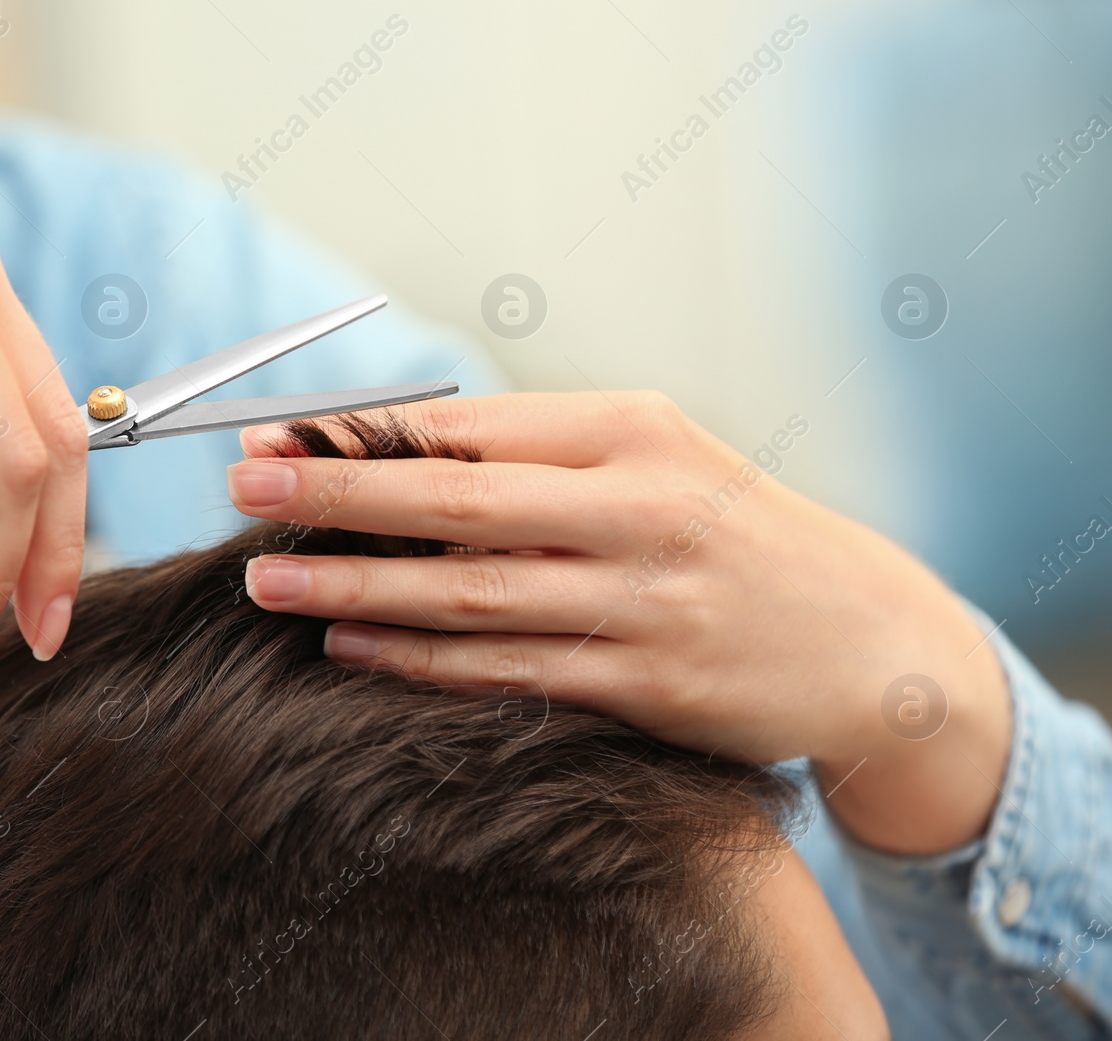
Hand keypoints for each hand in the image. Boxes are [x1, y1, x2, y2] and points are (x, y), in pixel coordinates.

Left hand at [227, 392, 1011, 854]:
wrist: (869, 641)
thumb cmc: (734, 533)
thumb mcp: (656, 460)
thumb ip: (539, 453)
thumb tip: (394, 450)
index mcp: (634, 430)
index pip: (472, 425)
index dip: (364, 433)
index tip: (278, 435)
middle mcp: (640, 507)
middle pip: (459, 501)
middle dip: (338, 494)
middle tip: (242, 489)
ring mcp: (646, 600)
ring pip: (472, 593)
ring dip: (358, 585)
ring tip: (265, 580)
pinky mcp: (649, 685)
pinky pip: (511, 670)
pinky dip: (423, 660)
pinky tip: (351, 647)